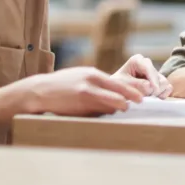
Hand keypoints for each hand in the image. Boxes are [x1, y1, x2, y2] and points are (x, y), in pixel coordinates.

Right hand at [23, 67, 147, 115]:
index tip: (145, 90)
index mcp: (92, 74)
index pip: (117, 80)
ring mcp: (86, 88)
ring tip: (133, 105)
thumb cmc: (60, 89)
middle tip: (146, 97)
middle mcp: (91, 78)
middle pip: (118, 85)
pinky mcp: (79, 98)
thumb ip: (95, 87)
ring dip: (122, 102)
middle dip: (133, 92)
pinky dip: (109, 107)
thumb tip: (113, 99)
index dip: (132, 86)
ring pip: (110, 95)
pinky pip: (98, 104)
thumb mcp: (79, 81)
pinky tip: (117, 110)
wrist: (38, 91)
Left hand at [113, 54, 171, 98]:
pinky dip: (162, 95)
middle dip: (154, 90)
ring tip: (146, 98)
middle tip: (145, 98)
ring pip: (164, 84)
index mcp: (137, 60)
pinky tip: (153, 98)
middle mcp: (148, 64)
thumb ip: (137, 85)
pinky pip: (168, 88)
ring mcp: (154, 73)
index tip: (154, 90)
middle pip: (159, 78)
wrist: (116, 93)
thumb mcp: (123, 85)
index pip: (149, 68)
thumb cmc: (117, 87)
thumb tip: (151, 87)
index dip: (152, 79)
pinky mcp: (159, 82)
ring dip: (157, 94)